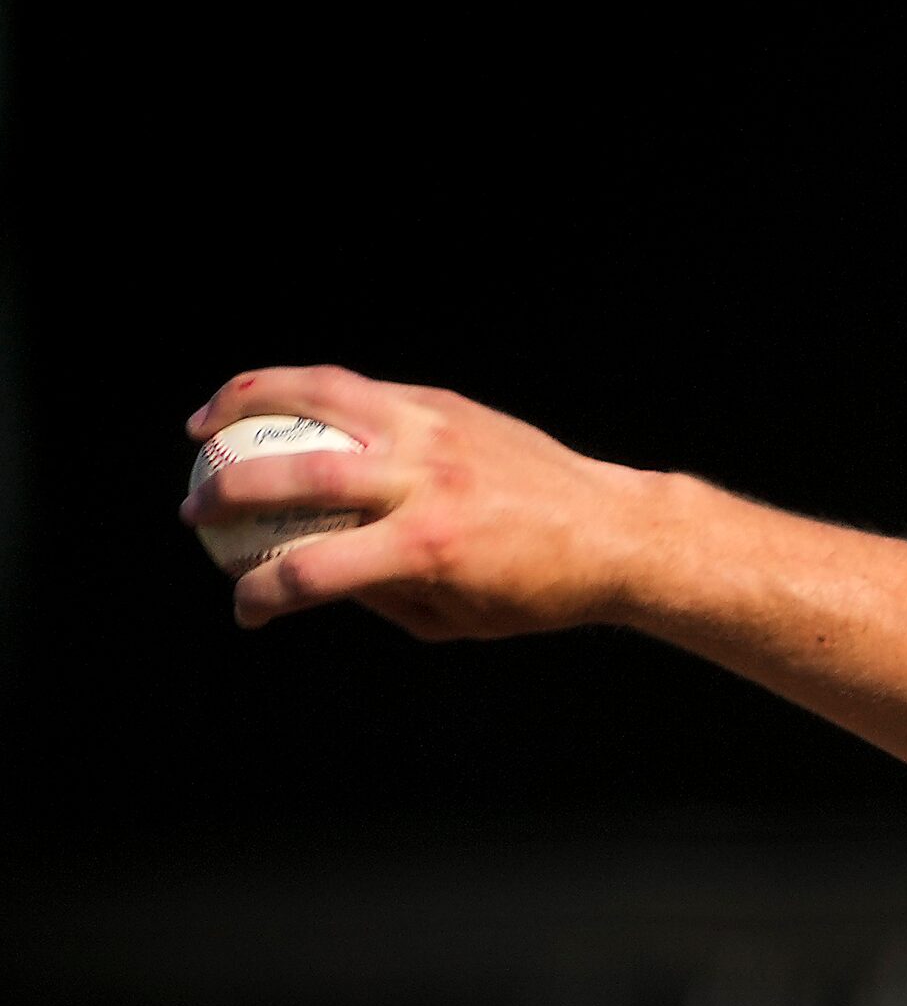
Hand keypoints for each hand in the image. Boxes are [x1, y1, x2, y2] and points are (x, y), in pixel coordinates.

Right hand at [182, 365, 661, 636]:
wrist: (616, 531)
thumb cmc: (538, 590)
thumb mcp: (456, 617)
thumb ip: (380, 597)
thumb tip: (312, 575)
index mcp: (429, 549)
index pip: (316, 572)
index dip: (263, 596)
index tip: (246, 609)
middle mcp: (427, 482)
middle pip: (303, 477)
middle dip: (231, 494)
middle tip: (192, 514)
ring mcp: (436, 432)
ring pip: (323, 397)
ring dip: (247, 403)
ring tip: (202, 425)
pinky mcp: (447, 404)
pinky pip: (359, 387)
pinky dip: (304, 389)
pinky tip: (270, 400)